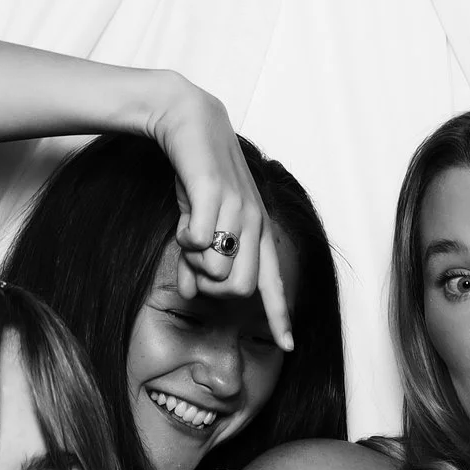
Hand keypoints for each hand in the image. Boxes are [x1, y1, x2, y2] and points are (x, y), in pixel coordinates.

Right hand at [144, 74, 292, 349]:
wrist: (186, 122)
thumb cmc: (193, 175)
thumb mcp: (196, 222)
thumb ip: (195, 259)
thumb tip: (189, 291)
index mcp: (258, 230)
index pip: (274, 284)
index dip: (280, 317)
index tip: (288, 347)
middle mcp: (256, 221)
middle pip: (241, 289)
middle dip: (212, 287)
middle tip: (192, 264)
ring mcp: (238, 207)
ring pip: (220, 269)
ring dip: (194, 262)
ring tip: (185, 234)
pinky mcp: (215, 193)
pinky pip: (200, 242)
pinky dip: (185, 241)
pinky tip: (181, 223)